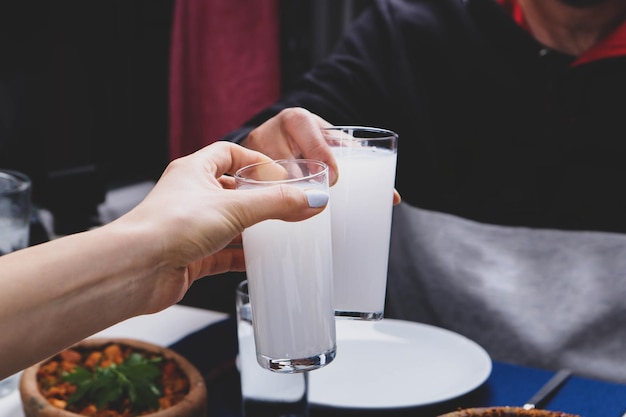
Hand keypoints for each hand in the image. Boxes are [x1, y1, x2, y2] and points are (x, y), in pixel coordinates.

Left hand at [117, 141, 328, 305]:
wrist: (137, 270)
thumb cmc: (168, 227)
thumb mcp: (233, 207)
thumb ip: (276, 203)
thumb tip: (312, 199)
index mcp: (195, 171)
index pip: (229, 153)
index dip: (256, 160)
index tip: (281, 173)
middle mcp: (191, 197)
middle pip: (234, 191)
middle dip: (260, 199)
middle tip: (288, 206)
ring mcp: (192, 227)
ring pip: (231, 224)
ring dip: (255, 230)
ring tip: (283, 233)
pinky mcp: (193, 256)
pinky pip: (225, 253)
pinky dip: (244, 256)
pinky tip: (262, 260)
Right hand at [243, 107, 400, 203]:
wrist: (278, 140)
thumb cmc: (312, 146)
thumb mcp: (332, 147)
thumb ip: (359, 165)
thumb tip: (393, 199)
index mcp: (296, 120)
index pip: (310, 136)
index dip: (324, 158)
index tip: (335, 179)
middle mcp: (269, 131)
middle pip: (286, 164)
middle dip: (302, 186)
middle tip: (317, 205)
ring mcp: (250, 152)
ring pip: (265, 180)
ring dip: (280, 198)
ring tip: (295, 213)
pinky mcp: (238, 171)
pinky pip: (249, 191)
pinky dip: (262, 204)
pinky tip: (270, 215)